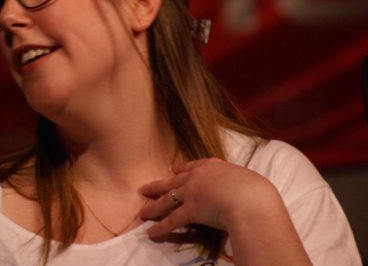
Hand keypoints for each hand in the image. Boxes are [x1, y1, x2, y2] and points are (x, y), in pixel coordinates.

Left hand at [139, 158, 281, 238]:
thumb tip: (240, 187)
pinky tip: (151, 232)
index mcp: (212, 165)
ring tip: (142, 212)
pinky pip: (172, 220)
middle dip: (157, 186)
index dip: (180, 170)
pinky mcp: (190, 210)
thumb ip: (235, 181)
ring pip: (167, 200)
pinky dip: (161, 227)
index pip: (191, 166)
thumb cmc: (254, 189)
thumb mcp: (244, 178)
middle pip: (172, 181)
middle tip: (145, 189)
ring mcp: (191, 192)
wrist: (250, 200)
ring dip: (153, 207)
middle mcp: (197, 176)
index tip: (172, 171)